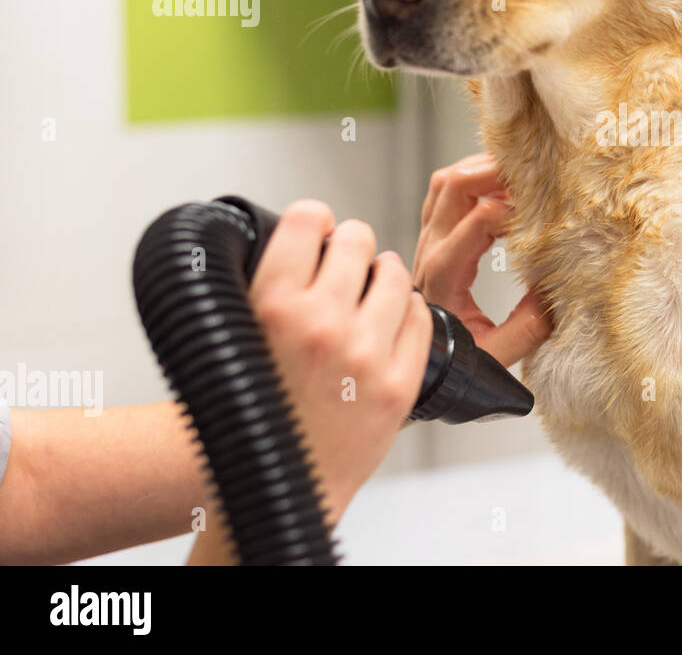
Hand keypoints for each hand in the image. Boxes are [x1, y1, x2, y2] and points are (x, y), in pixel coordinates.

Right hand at [190, 201, 430, 563]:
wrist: (272, 484)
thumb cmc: (252, 409)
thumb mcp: (239, 334)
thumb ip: (272, 285)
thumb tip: (309, 234)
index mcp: (270, 306)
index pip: (308, 220)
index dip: (315, 221)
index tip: (317, 229)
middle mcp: (319, 324)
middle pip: (357, 239)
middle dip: (352, 246)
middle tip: (347, 262)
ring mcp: (364, 354)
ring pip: (395, 274)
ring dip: (384, 274)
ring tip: (371, 288)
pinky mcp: (397, 384)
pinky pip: (420, 317)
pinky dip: (407, 311)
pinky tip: (391, 319)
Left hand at [413, 153, 550, 367]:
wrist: (421, 369)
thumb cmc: (454, 365)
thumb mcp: (496, 356)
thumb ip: (527, 327)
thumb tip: (554, 287)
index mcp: (444, 274)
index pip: (479, 218)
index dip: (517, 209)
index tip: (546, 217)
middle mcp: (429, 251)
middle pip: (454, 185)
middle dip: (495, 171)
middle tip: (535, 173)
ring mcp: (426, 242)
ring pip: (445, 182)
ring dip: (481, 169)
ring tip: (520, 175)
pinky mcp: (430, 239)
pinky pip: (442, 193)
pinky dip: (471, 179)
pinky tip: (500, 188)